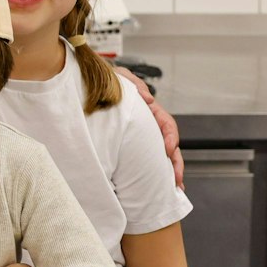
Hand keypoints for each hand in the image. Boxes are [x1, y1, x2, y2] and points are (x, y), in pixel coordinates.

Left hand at [117, 67, 182, 187]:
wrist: (90, 86)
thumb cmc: (107, 83)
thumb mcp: (120, 78)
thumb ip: (134, 84)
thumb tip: (149, 99)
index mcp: (149, 110)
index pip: (166, 124)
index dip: (170, 137)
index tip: (169, 149)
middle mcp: (149, 124)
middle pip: (168, 144)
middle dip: (175, 162)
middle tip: (177, 179)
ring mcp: (142, 135)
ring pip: (160, 154)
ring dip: (169, 171)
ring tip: (175, 188)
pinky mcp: (131, 144)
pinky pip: (146, 158)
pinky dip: (154, 171)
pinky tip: (157, 185)